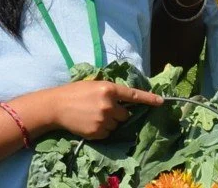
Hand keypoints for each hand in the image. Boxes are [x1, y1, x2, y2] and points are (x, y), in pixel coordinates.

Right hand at [43, 81, 163, 139]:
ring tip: (93, 116)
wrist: (56, 106)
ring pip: (116, 125)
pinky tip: (90, 123)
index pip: (133, 95)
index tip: (161, 102)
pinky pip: (108, 133)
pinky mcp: (97, 132)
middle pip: (125, 115)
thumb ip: (110, 90)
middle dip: (118, 114)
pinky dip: (102, 130)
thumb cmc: (75, 92)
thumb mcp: (94, 84)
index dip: (149, 99)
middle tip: (103, 109)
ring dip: (110, 122)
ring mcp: (103, 119)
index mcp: (109, 88)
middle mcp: (108, 104)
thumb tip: (125, 99)